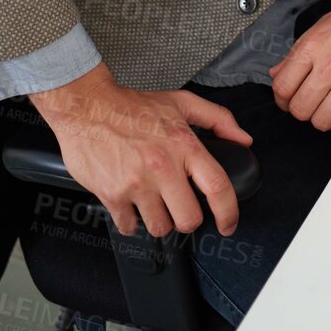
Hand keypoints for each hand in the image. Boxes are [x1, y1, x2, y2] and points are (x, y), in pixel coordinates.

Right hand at [28, 60, 251, 239]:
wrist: (88, 107)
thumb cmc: (132, 106)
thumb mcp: (181, 102)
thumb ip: (217, 119)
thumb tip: (243, 139)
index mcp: (183, 145)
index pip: (217, 186)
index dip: (228, 212)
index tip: (228, 224)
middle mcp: (162, 167)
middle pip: (189, 219)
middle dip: (187, 218)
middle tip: (180, 206)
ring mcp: (136, 184)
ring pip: (160, 227)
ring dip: (159, 220)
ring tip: (154, 200)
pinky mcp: (112, 196)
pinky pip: (130, 226)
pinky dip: (132, 221)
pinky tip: (132, 202)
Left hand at [267, 0, 330, 131]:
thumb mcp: (328, 22)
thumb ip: (301, 50)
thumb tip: (281, 72)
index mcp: (315, 45)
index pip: (282, 87)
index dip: (283, 98)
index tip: (289, 99)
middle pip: (299, 109)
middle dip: (303, 108)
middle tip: (312, 101)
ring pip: (321, 121)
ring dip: (325, 115)